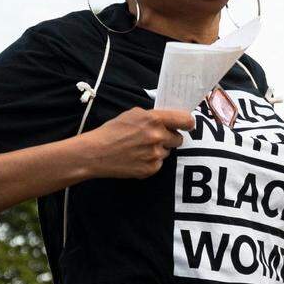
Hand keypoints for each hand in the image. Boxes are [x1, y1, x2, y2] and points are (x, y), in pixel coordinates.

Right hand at [79, 107, 193, 178]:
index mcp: (154, 119)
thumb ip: (153, 116)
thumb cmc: (112, 131)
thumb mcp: (133, 114)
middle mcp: (157, 137)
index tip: (187, 125)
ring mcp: (155, 154)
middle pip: (178, 139)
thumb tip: (169, 119)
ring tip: (140, 148)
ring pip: (168, 152)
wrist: (95, 153)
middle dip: (170, 138)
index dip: (188, 123)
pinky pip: (159, 163)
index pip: (186, 120)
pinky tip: (137, 157)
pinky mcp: (151, 169)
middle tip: (155, 138)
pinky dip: (151, 161)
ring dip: (159, 150)